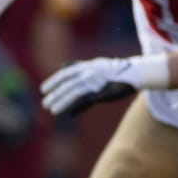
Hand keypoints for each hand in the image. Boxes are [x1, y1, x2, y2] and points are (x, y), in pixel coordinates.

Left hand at [40, 55, 167, 116]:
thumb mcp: (92, 65)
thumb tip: (61, 64)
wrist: (134, 73)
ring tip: (52, 110)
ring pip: (74, 93)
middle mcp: (89, 73)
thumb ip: (77, 66)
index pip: (65, 74)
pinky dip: (76, 107)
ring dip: (62, 102)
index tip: (43, 89)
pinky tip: (69, 113)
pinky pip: (86, 100)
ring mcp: (96, 82)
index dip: (53, 81)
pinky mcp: (102, 92)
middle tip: (45, 103)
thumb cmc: (112, 71)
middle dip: (55, 94)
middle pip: (67, 84)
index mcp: (86, 66)